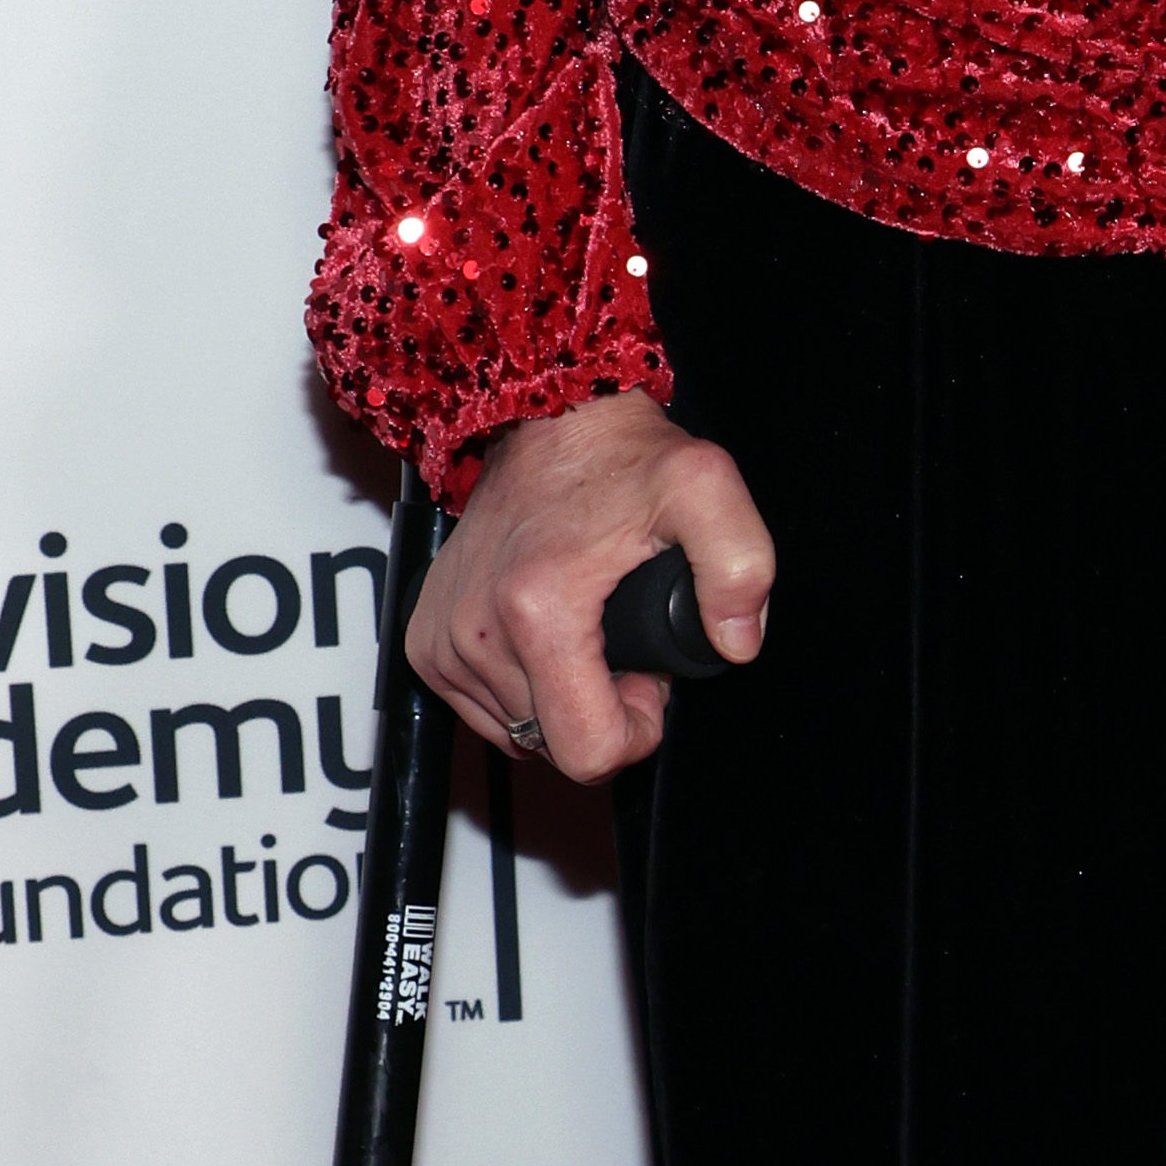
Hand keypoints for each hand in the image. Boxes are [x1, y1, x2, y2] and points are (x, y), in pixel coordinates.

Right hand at [409, 394, 772, 782]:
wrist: (544, 414)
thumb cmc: (619, 456)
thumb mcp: (706, 491)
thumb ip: (740, 568)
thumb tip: (736, 641)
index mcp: (538, 612)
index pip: (588, 752)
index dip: (635, 727)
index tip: (646, 676)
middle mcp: (475, 634)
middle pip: (555, 745)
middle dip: (601, 708)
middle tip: (620, 639)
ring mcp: (442, 640)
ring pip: (519, 731)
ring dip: (561, 696)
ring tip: (585, 628)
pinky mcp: (424, 640)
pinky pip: (483, 709)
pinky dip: (521, 684)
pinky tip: (545, 632)